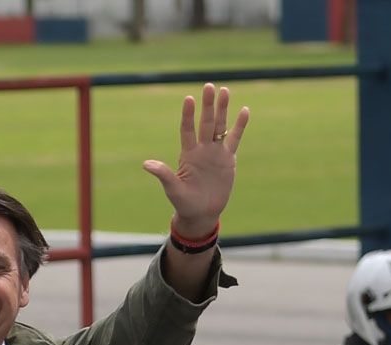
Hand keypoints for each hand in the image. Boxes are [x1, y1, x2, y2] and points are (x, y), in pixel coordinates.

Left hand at [142, 83, 249, 239]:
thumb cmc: (184, 203)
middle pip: (205, 123)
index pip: (187, 130)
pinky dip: (240, 126)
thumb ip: (163, 174)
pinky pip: (235, 139)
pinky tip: (244, 110)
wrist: (201, 213)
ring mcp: (215, 153)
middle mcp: (201, 149)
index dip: (188, 115)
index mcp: (187, 155)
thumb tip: (146, 164)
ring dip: (222, 109)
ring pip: (220, 126)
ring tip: (224, 91)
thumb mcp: (173, 189)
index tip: (189, 99)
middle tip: (209, 86)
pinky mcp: (228, 159)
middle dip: (208, 105)